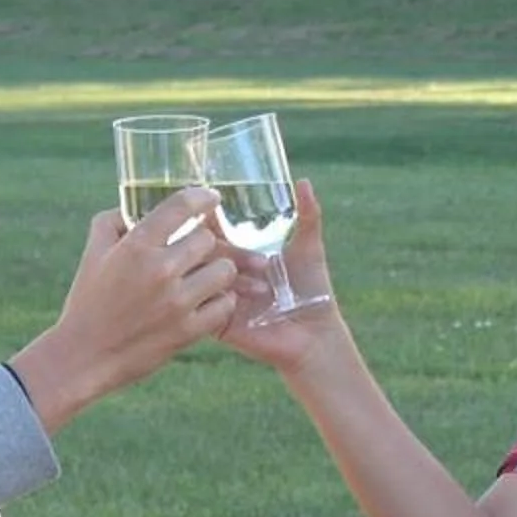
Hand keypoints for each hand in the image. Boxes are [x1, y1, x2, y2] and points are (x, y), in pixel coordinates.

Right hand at [7, 192, 239, 433]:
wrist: (83, 357)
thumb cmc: (87, 303)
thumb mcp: (93, 254)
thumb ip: (111, 222)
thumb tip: (130, 208)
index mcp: (136, 246)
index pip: (182, 206)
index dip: (202, 197)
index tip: (211, 198)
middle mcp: (160, 270)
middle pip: (208, 239)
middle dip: (203, 243)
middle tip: (197, 252)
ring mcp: (177, 302)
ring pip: (224, 271)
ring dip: (218, 272)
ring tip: (206, 278)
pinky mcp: (188, 331)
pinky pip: (225, 306)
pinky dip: (220, 303)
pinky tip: (207, 303)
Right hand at [220, 180, 343, 371]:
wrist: (314, 335)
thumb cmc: (312, 292)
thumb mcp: (310, 247)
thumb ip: (308, 215)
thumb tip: (304, 182)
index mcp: (239, 255)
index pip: (213, 232)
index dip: (209, 219)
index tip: (212, 208)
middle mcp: (224, 275)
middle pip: (204, 253)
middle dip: (224, 250)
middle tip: (254, 260)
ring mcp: (218, 299)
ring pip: (202, 278)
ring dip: (229, 276)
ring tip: (262, 287)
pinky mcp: (217, 324)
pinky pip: (203, 308)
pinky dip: (219, 300)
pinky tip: (239, 298)